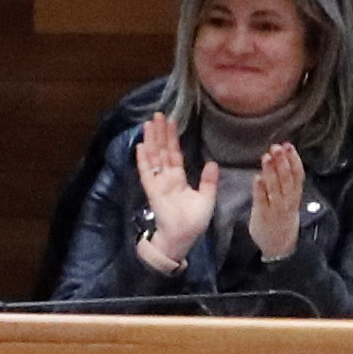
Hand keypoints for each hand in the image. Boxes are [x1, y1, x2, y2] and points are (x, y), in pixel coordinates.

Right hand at [132, 113, 218, 272]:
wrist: (183, 238)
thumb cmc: (194, 221)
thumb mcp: (206, 198)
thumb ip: (208, 181)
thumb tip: (212, 163)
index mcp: (179, 178)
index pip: (174, 153)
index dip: (172, 138)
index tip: (171, 121)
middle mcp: (166, 178)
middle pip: (162, 151)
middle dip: (160, 133)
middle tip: (157, 115)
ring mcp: (158, 183)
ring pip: (153, 158)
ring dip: (151, 141)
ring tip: (148, 124)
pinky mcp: (152, 191)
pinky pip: (147, 173)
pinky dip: (143, 160)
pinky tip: (141, 146)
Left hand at [242, 140, 309, 265]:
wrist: (280, 247)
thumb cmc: (282, 219)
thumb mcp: (289, 201)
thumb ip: (285, 183)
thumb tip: (280, 160)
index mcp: (295, 196)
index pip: (298, 175)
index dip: (294, 160)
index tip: (289, 145)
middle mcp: (288, 202)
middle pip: (287, 179)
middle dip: (282, 162)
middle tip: (277, 147)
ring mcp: (276, 209)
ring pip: (276, 189)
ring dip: (271, 172)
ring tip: (266, 157)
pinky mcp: (263, 216)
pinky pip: (262, 201)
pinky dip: (260, 190)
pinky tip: (257, 177)